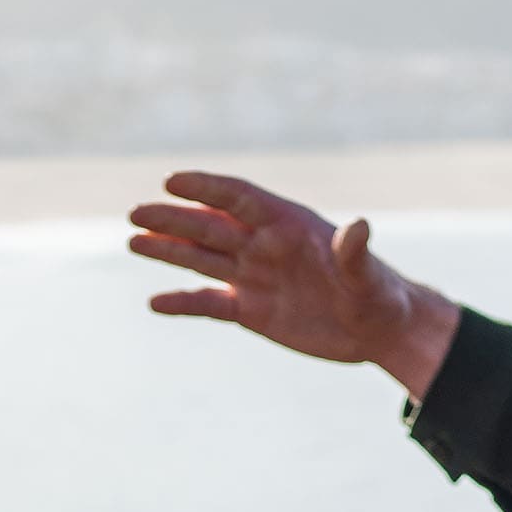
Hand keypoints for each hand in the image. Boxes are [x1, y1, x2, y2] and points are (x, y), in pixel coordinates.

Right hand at [129, 172, 463, 398]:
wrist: (378, 330)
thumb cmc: (379, 294)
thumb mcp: (368, 275)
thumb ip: (355, 252)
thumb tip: (360, 226)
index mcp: (288, 225)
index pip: (240, 198)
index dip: (207, 189)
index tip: (173, 181)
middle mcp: (264, 245)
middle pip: (210, 226)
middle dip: (174, 219)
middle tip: (137, 213)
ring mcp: (254, 277)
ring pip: (202, 258)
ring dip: (168, 250)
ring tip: (133, 242)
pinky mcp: (250, 309)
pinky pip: (209, 303)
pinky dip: (183, 302)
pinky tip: (155, 303)